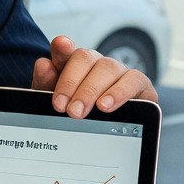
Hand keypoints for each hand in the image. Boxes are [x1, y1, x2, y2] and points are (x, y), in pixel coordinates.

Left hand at [30, 35, 157, 118]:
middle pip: (85, 59)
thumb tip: (43, 63)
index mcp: (73, 65)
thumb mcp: (58, 104)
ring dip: (92, 89)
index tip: (60, 45)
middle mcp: (96, 64)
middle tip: (65, 108)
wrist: (103, 138)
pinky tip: (106, 105)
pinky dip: (119, 92)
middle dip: (72, 83)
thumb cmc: (79, 115)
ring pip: (108, 67)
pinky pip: (133, 80)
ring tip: (81, 111)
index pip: (66, 50)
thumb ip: (46, 85)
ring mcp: (118, 72)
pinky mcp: (139, 84)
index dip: (63, 48)